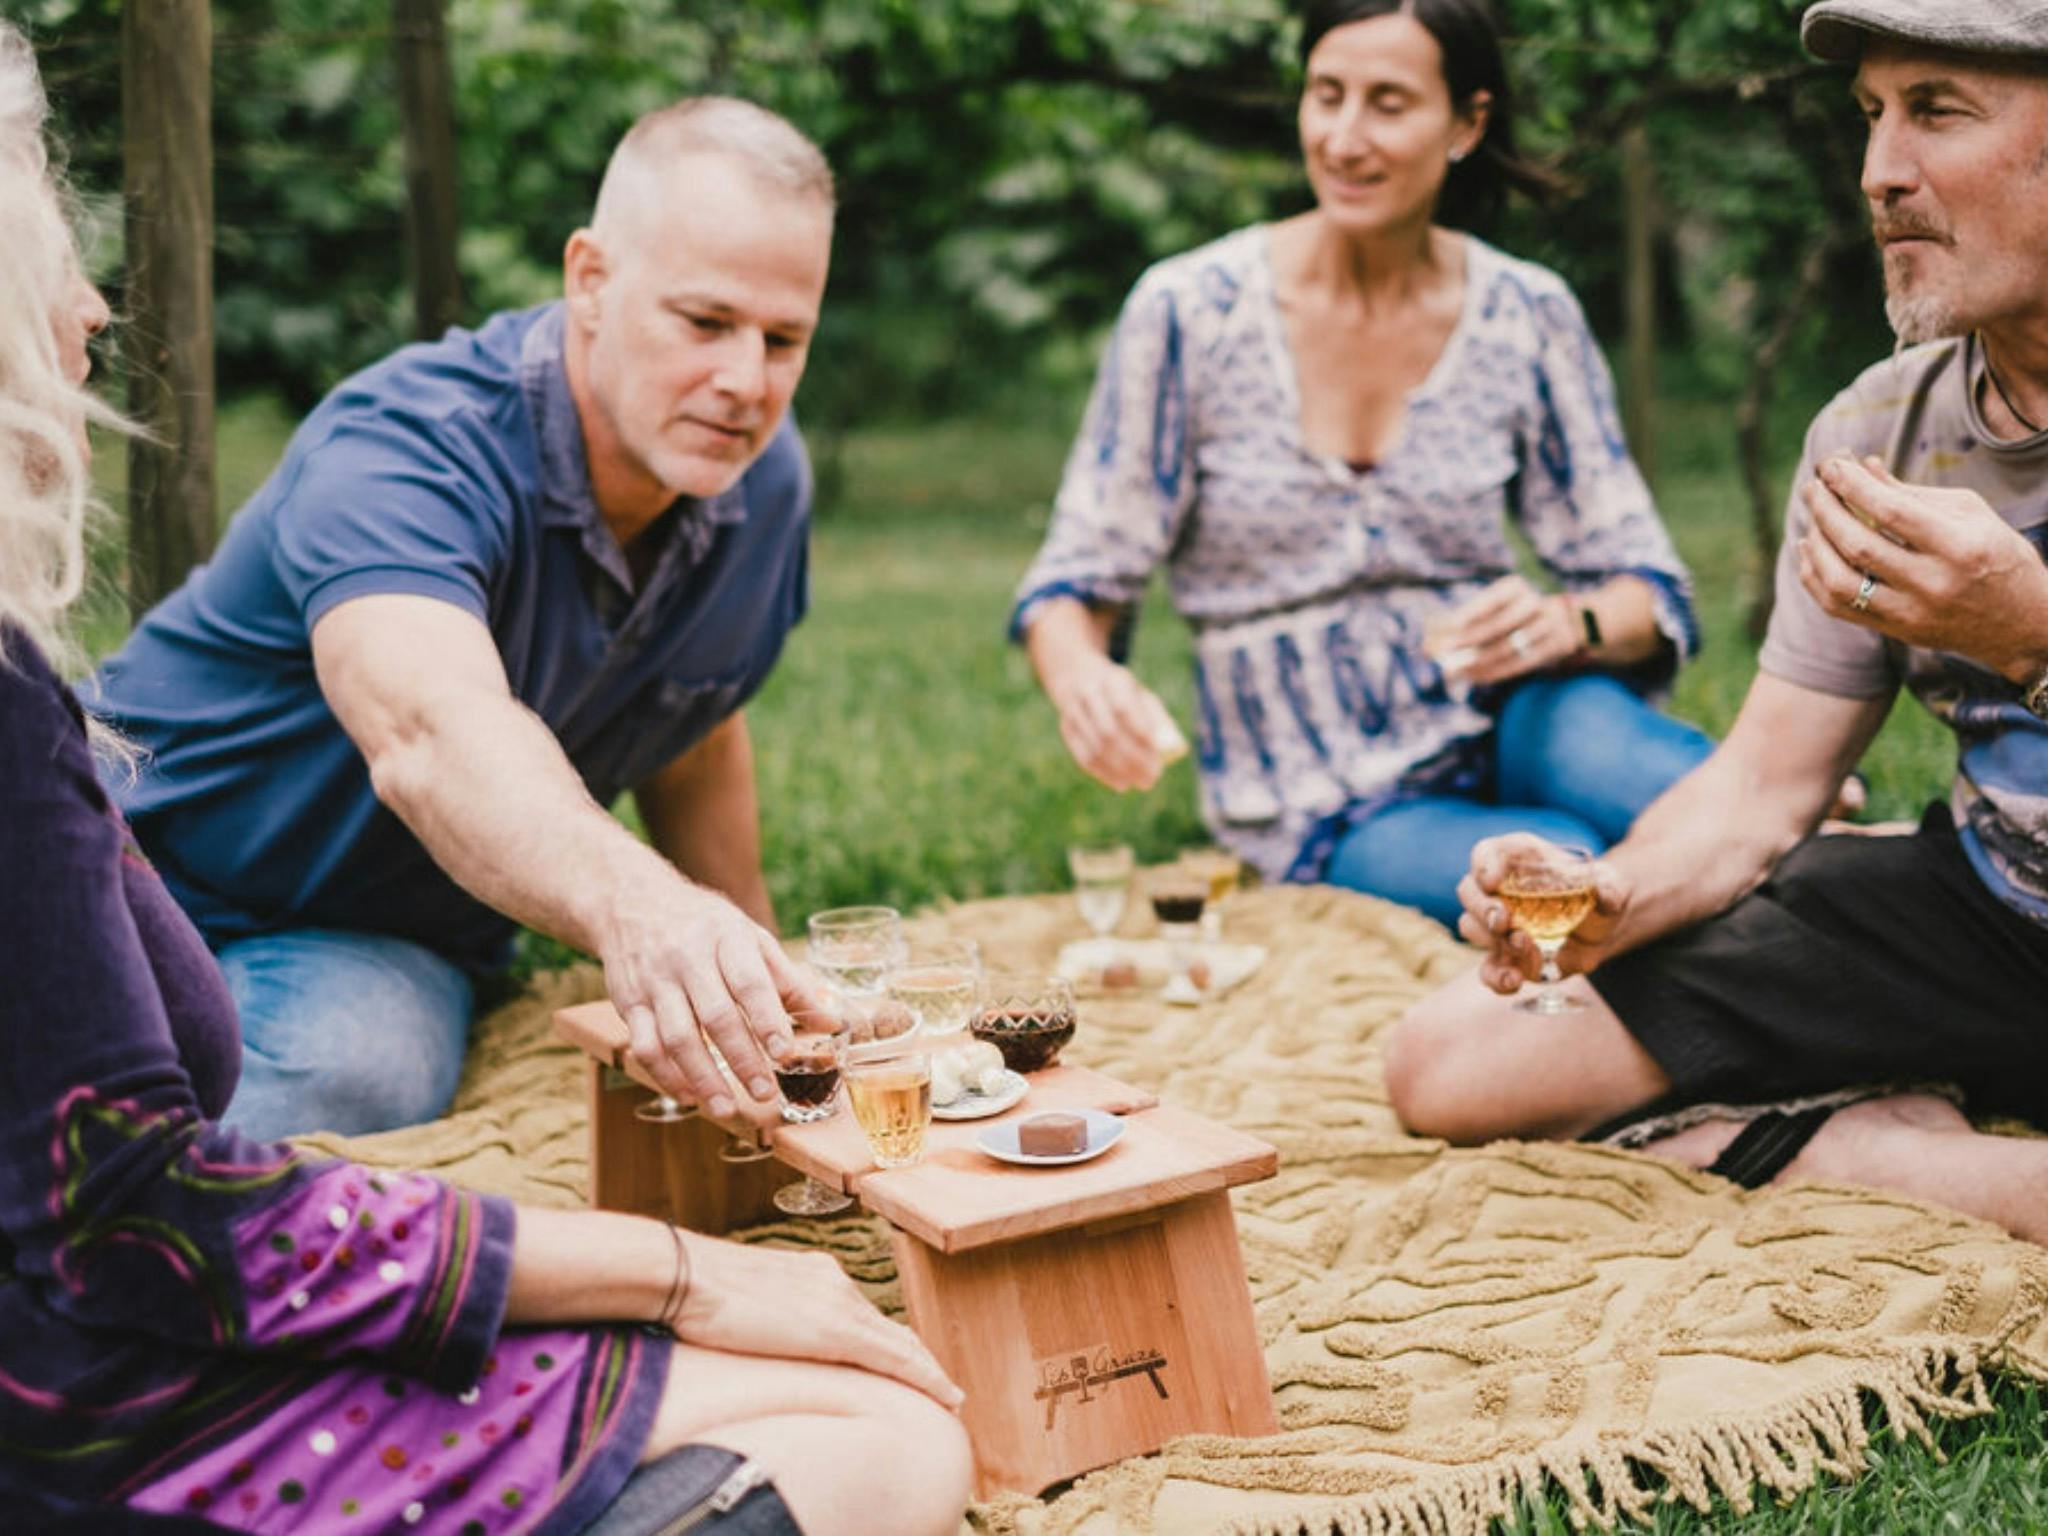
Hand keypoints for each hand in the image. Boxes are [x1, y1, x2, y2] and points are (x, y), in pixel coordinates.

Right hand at [602, 881, 824, 1120]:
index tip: (785, 1052)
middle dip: (742, 1059)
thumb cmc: (705, 926)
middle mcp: (687, 959)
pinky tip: (689, 1096)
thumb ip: (788, 981)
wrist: (632, 903)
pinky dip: (666, 1076)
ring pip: (676, 1037)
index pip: (749, 981)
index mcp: (726, 938)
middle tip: (765, 1093)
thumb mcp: (750, 938)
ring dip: (703, 1078)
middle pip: (715, 1016)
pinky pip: (644, 1046)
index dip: (767, 1018)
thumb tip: (829, 1021)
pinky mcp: (629, 1002)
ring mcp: (654, 982)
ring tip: (727, 1108)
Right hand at [675, 1233, 965, 1410]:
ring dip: (926, 1371)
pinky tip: (945, 1396)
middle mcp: (835, 1282)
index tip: (904, 1359)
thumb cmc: (696, 1291)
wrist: (687, 1275)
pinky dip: (926, 1378)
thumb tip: (760, 1331)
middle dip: (915, 1357)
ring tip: (948, 1396)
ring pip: (901, 1344)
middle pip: (889, 1328)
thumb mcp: (741, 1299)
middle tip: (938, 1384)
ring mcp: (839, 1303)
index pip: (862, 1314)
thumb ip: (765, 1311)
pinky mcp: (836, 1331)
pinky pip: (896, 1360)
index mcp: (814, 1273)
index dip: (887, 1341)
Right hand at [1046, 649, 1182, 791]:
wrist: (1077, 675)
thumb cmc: (1121, 691)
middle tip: (1153, 777)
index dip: (1141, 734)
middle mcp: (1089, 692)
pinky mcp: (1066, 727)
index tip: (1158, 755)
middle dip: (1133, 759)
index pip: (1125, 709)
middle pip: (1109, 732)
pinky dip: (1104, 774)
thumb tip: (1168, 749)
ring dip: (1120, 771)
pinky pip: (1083, 756)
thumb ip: (1155, 717)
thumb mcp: (1140, 693)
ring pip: (1096, 747)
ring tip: (1141, 783)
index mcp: (1113, 679)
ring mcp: (1073, 710)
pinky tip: (1121, 784)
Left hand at [1426, 575, 1580, 685]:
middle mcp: (1533, 602)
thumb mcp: (1491, 608)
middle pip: (1494, 627)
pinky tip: (1471, 678)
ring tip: (1451, 671)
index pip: (1486, 603)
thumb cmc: (1511, 614)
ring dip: (1475, 662)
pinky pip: (1519, 663)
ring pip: (1506, 648)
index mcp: (1514, 587)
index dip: (1462, 617)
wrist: (1566, 620)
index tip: (1437, 632)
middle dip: (1462, 642)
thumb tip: (1428, 638)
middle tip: (1437, 654)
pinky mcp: (1555, 646)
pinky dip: (1492, 673)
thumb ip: (1462, 621)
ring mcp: (1548, 625)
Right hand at [1456, 833, 1628, 994]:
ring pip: (1471, 927)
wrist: (1599, 928)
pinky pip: (1487, 969)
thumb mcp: (1611, 886)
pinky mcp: (1505, 957)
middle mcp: (1499, 890)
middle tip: (1504, 922)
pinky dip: (1495, 977)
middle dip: (1482, 907)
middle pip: (1469, 890)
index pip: (1487, 853)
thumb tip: (1604, 896)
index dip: (1483, 864)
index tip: (1491, 881)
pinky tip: (1514, 980)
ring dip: (1492, 939)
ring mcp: (1496, 926)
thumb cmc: (1597, 894)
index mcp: (1518, 860)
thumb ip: (1610, 889)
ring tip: (1526, 945)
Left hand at [1799, 455, 2047, 681]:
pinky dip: (1815, 577)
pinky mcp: (1896, 631)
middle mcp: (1932, 584)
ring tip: (1812, 517)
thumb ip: (1913, 493)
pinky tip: (1812, 551)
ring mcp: (1911, 613)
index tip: (1832, 465)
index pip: (1892, 512)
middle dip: (1827, 511)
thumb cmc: (1997, 555)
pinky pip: (1838, 607)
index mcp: (1959, 547)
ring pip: (1840, 582)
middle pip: (1859, 546)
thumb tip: (1863, 467)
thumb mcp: (1970, 514)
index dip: (1855, 486)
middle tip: (1813, 487)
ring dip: (1816, 545)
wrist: (2023, 624)